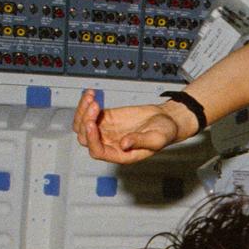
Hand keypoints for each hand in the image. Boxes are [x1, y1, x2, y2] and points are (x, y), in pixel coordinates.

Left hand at [72, 89, 195, 163]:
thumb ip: (140, 142)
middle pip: (85, 138)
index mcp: (120, 154)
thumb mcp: (156, 138)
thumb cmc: (164, 133)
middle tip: (95, 105)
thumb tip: (124, 144)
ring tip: (91, 97)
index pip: (98, 151)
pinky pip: (89, 113)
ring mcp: (106, 131)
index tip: (91, 124)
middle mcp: (110, 144)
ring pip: (83, 125)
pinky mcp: (106, 118)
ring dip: (83, 111)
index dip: (92, 139)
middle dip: (85, 121)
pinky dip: (86, 103)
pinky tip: (91, 93)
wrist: (166, 120)